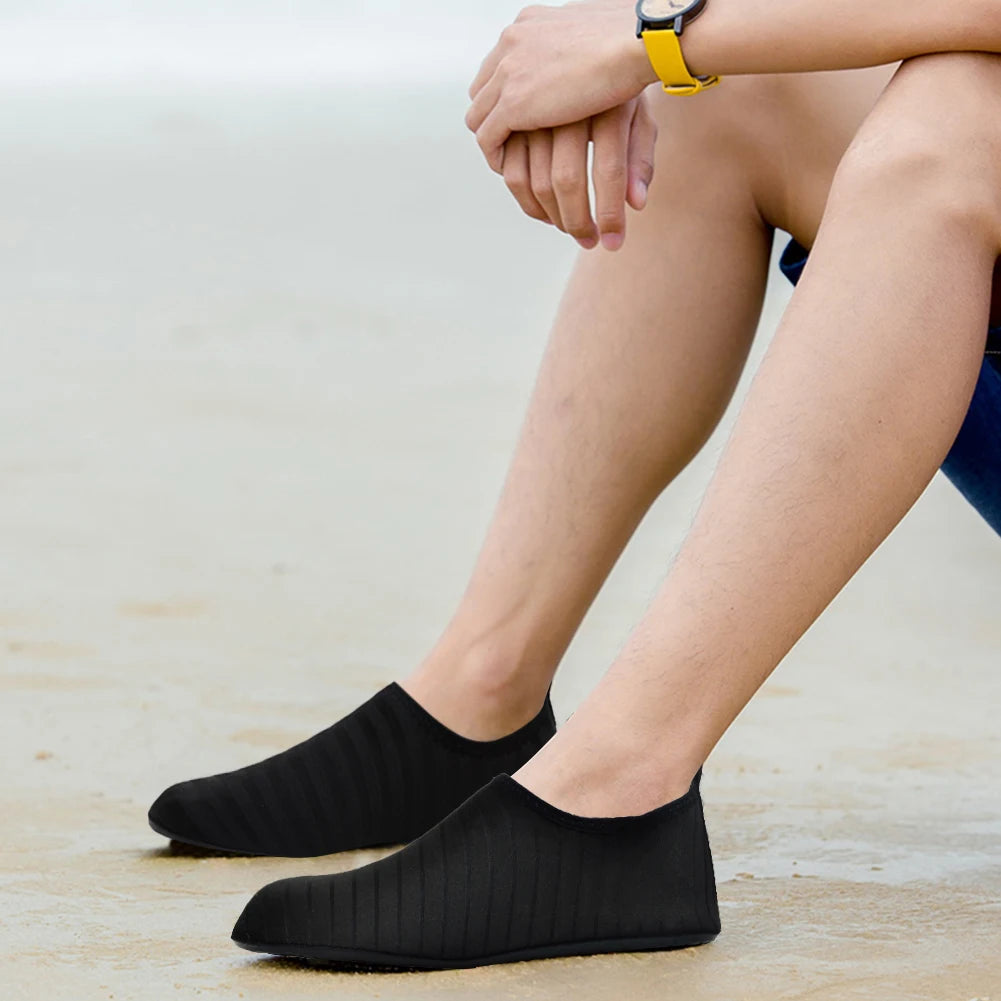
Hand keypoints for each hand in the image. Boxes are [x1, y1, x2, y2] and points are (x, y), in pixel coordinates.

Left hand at [467, 2, 657, 172]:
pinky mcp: (513, 102)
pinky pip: (487, 138)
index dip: (504, 95)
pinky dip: (496, 157)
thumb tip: (586, 69)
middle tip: (512, 145)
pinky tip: (515, 172)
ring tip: (513, 164)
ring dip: (493, 141)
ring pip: (479, 116)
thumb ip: (577, 54)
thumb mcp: (596, 41)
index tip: (521, 120)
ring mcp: (508, 71)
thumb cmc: (634, 43)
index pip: (499, 64)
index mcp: (530, 23)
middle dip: (493, 119)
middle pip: (483, 89)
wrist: (636, 41)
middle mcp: (512, 41)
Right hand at [501, 94, 656, 250]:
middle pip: (566, 180)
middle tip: (584, 239)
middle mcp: (570, 103)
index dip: (610, 214)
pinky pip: (503, 157)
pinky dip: (513, 181)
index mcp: (608, 105)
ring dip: (543, 210)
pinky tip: (532, 195)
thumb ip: (640, 160)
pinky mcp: (512, 102)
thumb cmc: (621, 83)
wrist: (593, 39)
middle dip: (575, 221)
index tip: (612, 243)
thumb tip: (637, 204)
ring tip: (557, 221)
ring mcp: (537, 102)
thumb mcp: (640, 118)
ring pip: (530, 175)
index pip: (610, 172)